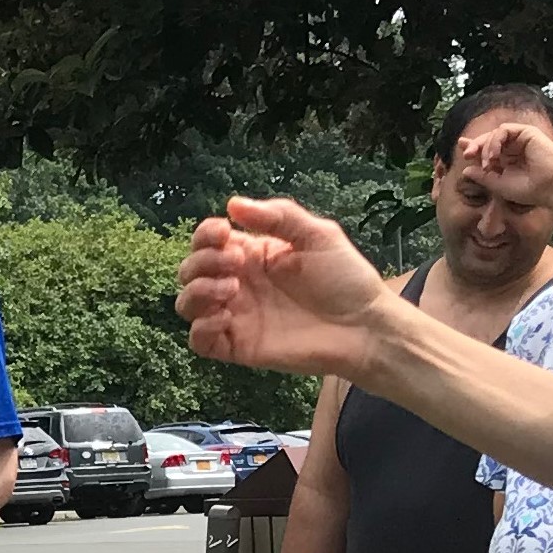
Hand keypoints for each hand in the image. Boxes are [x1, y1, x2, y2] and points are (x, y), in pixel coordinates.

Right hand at [177, 197, 394, 378]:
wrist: (365, 328)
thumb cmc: (347, 280)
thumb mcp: (318, 235)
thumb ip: (278, 216)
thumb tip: (233, 204)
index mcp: (254, 256)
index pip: (209, 241)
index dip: (206, 235)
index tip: (224, 232)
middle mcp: (240, 285)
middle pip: (190, 270)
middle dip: (202, 262)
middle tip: (236, 265)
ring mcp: (237, 317)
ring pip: (187, 304)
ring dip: (197, 291)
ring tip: (231, 290)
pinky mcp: (239, 347)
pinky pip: (199, 341)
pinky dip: (200, 328)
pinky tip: (225, 317)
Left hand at [453, 115, 552, 215]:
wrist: (551, 188)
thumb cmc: (530, 190)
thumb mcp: (499, 184)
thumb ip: (483, 176)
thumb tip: (465, 170)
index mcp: (507, 160)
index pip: (487, 149)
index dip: (473, 147)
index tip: (462, 150)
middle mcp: (513, 148)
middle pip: (488, 140)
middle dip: (475, 145)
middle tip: (467, 154)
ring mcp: (520, 140)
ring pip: (494, 134)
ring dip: (486, 146)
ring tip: (488, 162)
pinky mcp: (527, 133)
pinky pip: (504, 130)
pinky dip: (495, 140)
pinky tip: (494, 154)